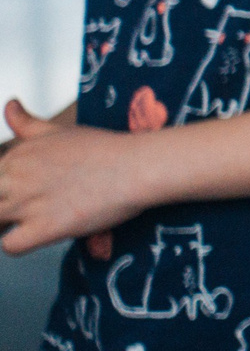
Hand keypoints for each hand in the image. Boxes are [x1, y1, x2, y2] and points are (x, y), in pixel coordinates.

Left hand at [0, 100, 148, 254]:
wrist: (135, 166)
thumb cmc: (103, 148)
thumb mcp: (59, 129)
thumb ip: (27, 122)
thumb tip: (10, 105)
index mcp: (16, 154)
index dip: (5, 188)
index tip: (22, 190)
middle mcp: (16, 177)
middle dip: (3, 205)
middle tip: (28, 208)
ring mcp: (28, 203)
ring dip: (6, 224)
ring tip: (31, 221)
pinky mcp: (44, 228)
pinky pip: (10, 246)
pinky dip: (17, 244)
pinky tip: (36, 235)